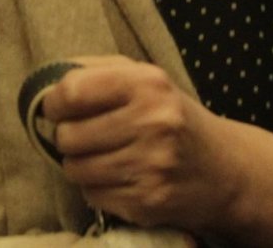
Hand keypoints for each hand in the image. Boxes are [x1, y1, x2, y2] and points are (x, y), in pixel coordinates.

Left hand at [40, 56, 232, 235]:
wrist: (224, 169)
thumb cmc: (172, 116)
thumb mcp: (145, 77)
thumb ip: (97, 70)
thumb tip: (48, 82)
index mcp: (146, 83)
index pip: (72, 91)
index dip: (54, 102)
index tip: (56, 107)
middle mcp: (151, 122)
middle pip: (69, 135)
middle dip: (67, 136)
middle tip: (81, 134)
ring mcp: (151, 166)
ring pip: (76, 169)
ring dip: (79, 164)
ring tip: (98, 156)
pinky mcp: (149, 202)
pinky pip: (93, 196)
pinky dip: (96, 187)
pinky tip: (116, 176)